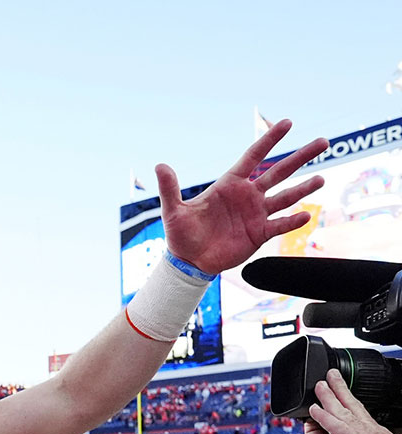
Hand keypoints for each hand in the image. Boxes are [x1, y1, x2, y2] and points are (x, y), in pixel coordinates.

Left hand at [156, 119, 327, 274]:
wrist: (189, 261)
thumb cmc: (181, 234)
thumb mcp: (173, 210)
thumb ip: (170, 188)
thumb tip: (160, 165)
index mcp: (229, 185)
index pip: (254, 156)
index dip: (270, 140)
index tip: (287, 123)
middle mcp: (247, 196)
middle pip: (279, 171)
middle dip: (300, 157)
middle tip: (323, 142)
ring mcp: (256, 214)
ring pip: (285, 197)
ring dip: (303, 188)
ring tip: (321, 178)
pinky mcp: (259, 234)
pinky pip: (280, 224)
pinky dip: (292, 220)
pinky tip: (306, 215)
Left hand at [309, 369, 401, 433]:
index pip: (363, 415)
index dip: (352, 404)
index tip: (345, 396)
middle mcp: (372, 430)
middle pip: (353, 404)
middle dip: (341, 389)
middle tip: (332, 376)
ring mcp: (363, 433)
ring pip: (341, 409)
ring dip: (328, 395)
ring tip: (319, 384)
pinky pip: (333, 424)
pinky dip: (322, 415)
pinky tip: (312, 408)